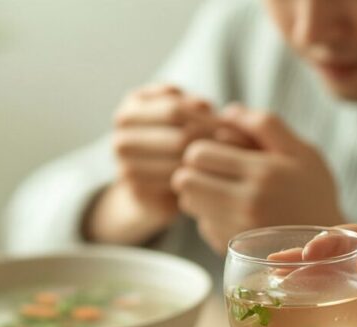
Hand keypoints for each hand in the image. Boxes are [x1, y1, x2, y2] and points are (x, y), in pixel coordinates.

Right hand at [84, 84, 218, 244]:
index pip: (174, 107)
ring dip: (209, 159)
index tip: (229, 123)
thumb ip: (189, 105)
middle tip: (236, 145)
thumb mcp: (178, 117)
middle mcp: (120, 137)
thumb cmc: (170, 144)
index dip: (205, 115)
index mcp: (129, 110)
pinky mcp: (137, 191)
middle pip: (178, 134)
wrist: (150, 191)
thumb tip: (204, 105)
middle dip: (211, 138)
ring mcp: (125, 165)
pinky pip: (176, 182)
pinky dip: (199, 178)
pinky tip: (214, 176)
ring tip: (231, 158)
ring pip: (179, 159)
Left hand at [171, 103, 343, 253]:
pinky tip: (233, 213)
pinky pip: (201, 226)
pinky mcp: (231, 249)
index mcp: (263, 172)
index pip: (198, 154)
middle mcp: (247, 203)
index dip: (199, 148)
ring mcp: (237, 230)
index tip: (214, 151)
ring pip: (188, 204)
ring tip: (221, 190)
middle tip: (210, 170)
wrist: (325, 244)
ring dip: (197, 194)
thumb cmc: (314, 191)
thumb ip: (266, 125)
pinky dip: (210, 217)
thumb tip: (227, 110)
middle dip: (192, 171)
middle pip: (185, 181)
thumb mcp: (302, 151)